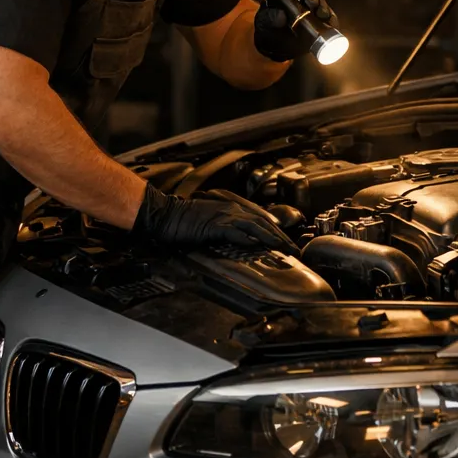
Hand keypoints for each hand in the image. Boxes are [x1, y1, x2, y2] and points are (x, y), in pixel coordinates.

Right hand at [133, 185, 295, 252]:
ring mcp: (223, 216)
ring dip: (271, 237)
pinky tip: (258, 245)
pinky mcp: (213, 224)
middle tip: (294, 249)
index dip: (275, 231)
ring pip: (254, 225)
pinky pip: (234, 231)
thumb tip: (244, 240)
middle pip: (263, 222)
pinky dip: (248, 238)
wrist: (164, 214)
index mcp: (231, 208)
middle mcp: (231, 209)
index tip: (287, 243)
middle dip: (280, 236)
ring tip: (284, 248)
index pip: (260, 219)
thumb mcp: (210, 222)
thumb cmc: (183, 220)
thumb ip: (227, 228)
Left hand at [253, 0, 336, 62]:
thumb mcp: (263, 23)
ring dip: (323, 8)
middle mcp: (302, 1)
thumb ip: (269, 18)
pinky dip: (331, 21)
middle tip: (312, 3)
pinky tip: (331, 23)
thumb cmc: (268, 30)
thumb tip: (281, 16)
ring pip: (321, 5)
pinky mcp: (321, 24)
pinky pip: (329, 20)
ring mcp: (313, 12)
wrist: (275, 48)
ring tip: (321, 14)